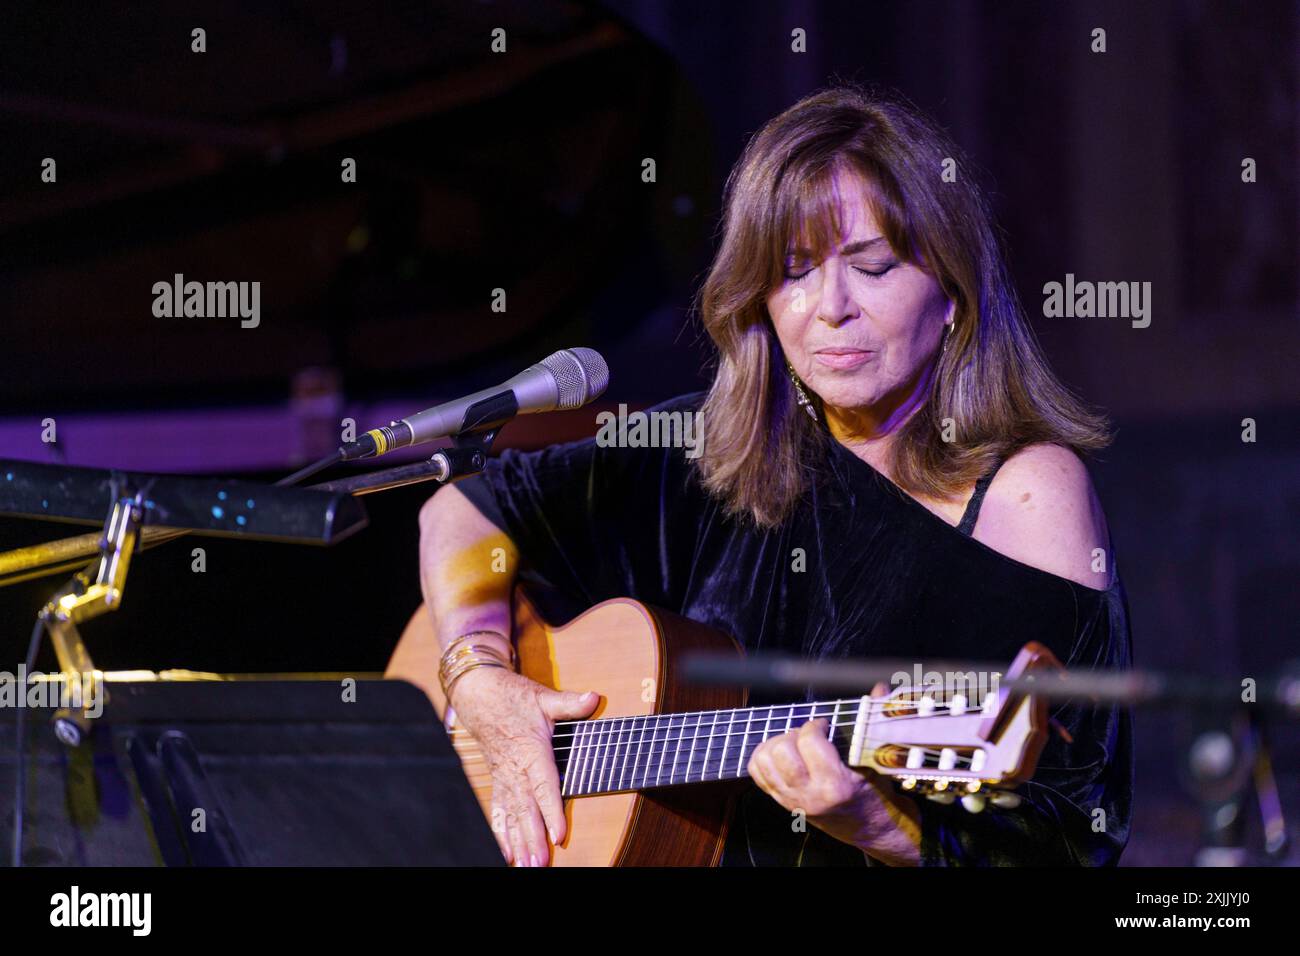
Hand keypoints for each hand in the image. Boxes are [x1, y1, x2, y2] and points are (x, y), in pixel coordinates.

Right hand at [448, 667, 598, 866]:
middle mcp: (515, 769)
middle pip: (526, 808)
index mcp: (530, 750)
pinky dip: (500, 834)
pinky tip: (506, 855)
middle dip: (533, 837)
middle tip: (540, 862)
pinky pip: (498, 811)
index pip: (544, 785)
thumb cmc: (513, 697)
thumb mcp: (543, 697)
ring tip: (526, 865)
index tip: (558, 834)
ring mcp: (504, 778)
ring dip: (518, 842)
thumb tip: (594, 698)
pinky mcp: (498, 782)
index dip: (551, 810)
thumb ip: (569, 703)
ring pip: (512, 815)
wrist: (478, 694)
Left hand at [747, 717, 922, 864]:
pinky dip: (763, 757)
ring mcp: (792, 800)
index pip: (809, 741)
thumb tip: (881, 688)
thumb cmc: (876, 794)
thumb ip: (874, 723)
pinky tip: (782, 754)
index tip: (825, 724)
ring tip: (794, 744)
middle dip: (792, 734)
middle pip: (780, 751)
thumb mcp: (878, 762)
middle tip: (808, 736)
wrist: (870, 829)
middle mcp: (809, 794)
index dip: (815, 724)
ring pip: (763, 761)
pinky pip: (757, 774)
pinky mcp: (783, 802)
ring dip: (774, 744)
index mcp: (835, 785)